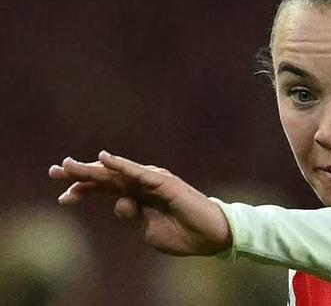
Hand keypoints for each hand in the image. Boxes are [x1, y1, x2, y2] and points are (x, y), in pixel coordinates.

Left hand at [49, 151, 231, 255]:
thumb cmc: (182, 234)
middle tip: (54, 170)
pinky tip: (104, 159)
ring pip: (117, 173)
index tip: (63, 198)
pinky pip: (138, 172)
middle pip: (106, 177)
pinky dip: (121, 165)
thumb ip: (132, 217)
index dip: (83, 191)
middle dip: (80, 174)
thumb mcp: (148, 232)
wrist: (209, 237)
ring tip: (69, 166)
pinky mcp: (164, 182)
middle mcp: (142, 185)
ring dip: (93, 168)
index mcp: (137, 198)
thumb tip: (118, 202)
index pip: (105, 190)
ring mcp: (152, 182)